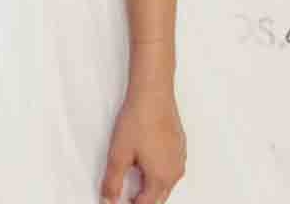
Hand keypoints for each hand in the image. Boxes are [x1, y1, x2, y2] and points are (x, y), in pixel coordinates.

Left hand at [100, 86, 185, 203]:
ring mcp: (180, 159)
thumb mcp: (118, 154)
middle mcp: (175, 173)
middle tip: (127, 195)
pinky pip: (171, 167)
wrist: (153, 96)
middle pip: (158, 197)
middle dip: (143, 199)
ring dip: (152, 185)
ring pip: (166, 182)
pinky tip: (147, 159)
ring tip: (135, 179)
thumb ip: (113, 181)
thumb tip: (109, 200)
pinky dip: (159, 170)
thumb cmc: (137, 121)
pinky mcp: (180, 146)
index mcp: (160, 179)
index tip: (120, 200)